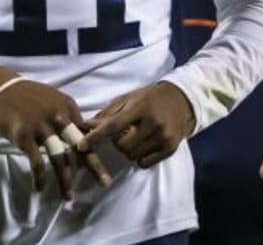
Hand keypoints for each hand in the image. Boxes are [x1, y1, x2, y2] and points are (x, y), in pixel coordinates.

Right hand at [0, 66, 112, 196]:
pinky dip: (39, 178)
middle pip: (81, 145)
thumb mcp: (55, 100)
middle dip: (94, 166)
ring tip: (69, 196)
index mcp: (69, 107)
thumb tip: (83, 133)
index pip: (87, 132)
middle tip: (106, 182)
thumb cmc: (30, 97)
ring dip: (65, 180)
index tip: (103, 163)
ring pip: (59, 158)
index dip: (96, 148)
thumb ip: (68, 116)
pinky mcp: (25, 136)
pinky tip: (39, 187)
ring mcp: (42, 126)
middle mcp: (59, 116)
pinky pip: (36, 162)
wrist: (3, 89)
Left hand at [79, 82, 195, 168]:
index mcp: (140, 107)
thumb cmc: (149, 98)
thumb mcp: (128, 99)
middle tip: (123, 134)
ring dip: (128, 150)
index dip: (95, 137)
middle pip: (122, 146)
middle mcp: (153, 122)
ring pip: (132, 156)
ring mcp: (163, 137)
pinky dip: (140, 157)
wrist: (182, 100)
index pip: (113, 125)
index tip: (80, 146)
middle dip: (117, 143)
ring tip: (135, 138)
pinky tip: (145, 144)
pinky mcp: (170, 148)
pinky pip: (145, 163)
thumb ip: (107, 114)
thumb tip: (83, 126)